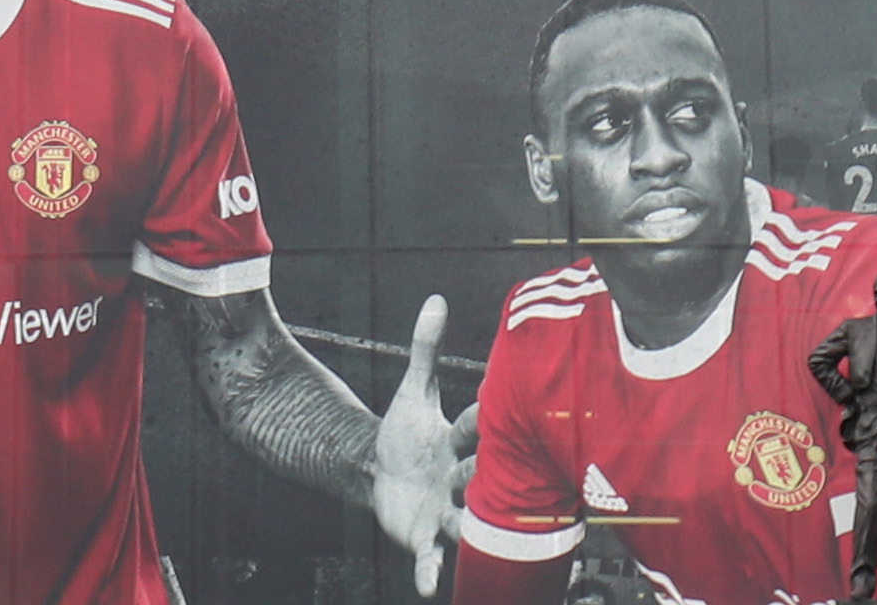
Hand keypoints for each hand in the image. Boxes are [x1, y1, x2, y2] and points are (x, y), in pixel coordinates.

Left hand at [370, 294, 472, 598]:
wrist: (381, 472)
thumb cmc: (405, 432)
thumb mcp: (414, 391)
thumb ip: (425, 348)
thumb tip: (436, 300)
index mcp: (457, 442)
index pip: (472, 429)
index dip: (481, 420)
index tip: (495, 409)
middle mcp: (459, 479)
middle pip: (476, 478)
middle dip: (482, 477)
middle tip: (492, 477)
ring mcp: (445, 511)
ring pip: (464, 523)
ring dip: (466, 530)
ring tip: (467, 538)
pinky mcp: (425, 537)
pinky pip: (431, 557)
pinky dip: (431, 571)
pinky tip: (427, 586)